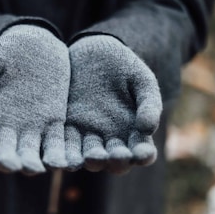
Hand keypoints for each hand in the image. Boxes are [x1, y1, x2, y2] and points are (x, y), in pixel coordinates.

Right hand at [0, 25, 69, 173]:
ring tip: (37, 168)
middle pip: (5, 152)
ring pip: (30, 152)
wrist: (37, 45)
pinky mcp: (53, 123)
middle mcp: (8, 128)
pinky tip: (63, 161)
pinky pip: (55, 142)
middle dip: (8, 160)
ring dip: (32, 162)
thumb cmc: (7, 52)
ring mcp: (32, 127)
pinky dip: (58, 153)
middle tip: (13, 164)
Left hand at [65, 35, 161, 173]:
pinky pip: (66, 145)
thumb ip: (149, 104)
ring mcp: (87, 137)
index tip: (142, 153)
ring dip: (91, 161)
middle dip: (116, 161)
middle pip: (115, 161)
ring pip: (90, 157)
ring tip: (91, 158)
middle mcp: (111, 140)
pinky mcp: (66, 130)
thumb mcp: (141, 80)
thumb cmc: (123, 67)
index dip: (143, 155)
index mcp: (134, 133)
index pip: (142, 151)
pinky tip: (65, 156)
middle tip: (116, 156)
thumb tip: (148, 129)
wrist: (92, 52)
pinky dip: (65, 153)